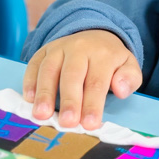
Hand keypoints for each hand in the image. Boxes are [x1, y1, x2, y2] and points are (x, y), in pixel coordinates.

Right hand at [22, 30, 141, 129]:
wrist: (95, 34)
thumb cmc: (110, 60)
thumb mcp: (128, 66)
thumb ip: (129, 78)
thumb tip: (120, 90)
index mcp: (102, 54)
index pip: (97, 81)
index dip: (93, 104)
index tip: (90, 124)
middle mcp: (79, 47)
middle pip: (72, 75)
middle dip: (69, 100)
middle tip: (67, 123)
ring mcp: (58, 47)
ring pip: (49, 69)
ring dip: (45, 93)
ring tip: (42, 115)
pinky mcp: (44, 50)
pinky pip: (34, 64)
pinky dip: (29, 81)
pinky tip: (29, 99)